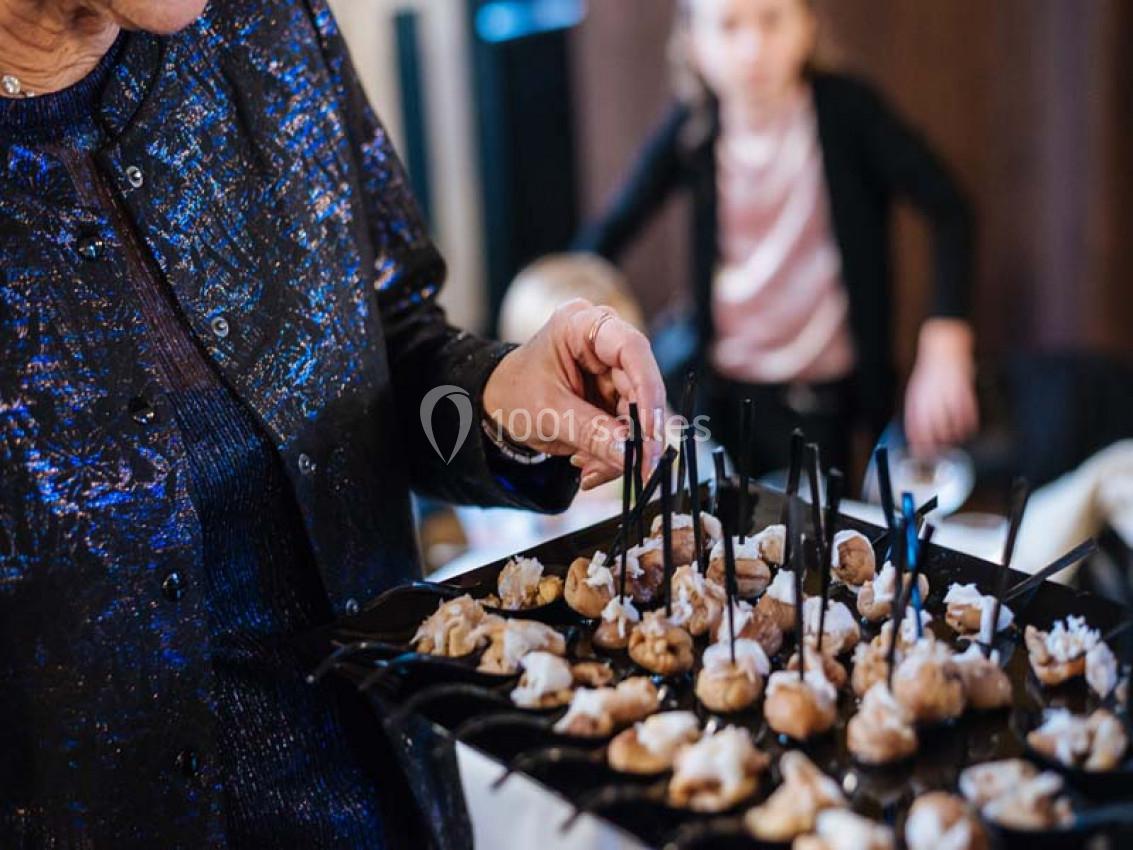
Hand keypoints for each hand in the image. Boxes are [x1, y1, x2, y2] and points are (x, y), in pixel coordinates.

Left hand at [483, 299, 666, 489]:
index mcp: (581, 325)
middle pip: (640, 386)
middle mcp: (604, 343)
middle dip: (637, 434)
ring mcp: (611, 371)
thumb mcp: (547, 413)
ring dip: (621, 450)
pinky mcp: (614, 396)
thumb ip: (590, 432)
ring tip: (591, 470)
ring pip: (638, 414)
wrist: (499, 404)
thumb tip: (629, 454)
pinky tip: (590, 465)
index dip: (647, 388)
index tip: (648, 431)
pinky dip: (613, 453)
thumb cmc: (514, 393)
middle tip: (638, 468)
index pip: (631, 348)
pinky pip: (627, 429)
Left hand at [904, 318, 979, 455]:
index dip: (918, 444)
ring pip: (952, 428)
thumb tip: (915, 430)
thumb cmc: (929, 371)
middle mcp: (932, 401)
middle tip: (938, 453)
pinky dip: (967, 426)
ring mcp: (949, 399)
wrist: (944, 350)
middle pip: (934, 433)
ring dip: (953, 438)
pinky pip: (967, 417)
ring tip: (953, 442)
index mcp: (918, 400)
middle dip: (936, 447)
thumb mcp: (916, 390)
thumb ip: (916, 409)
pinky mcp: (965, 394)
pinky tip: (967, 429)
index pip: (916, 429)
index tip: (920, 453)